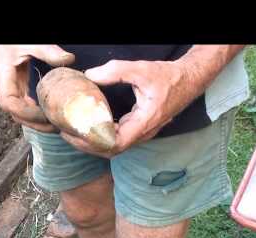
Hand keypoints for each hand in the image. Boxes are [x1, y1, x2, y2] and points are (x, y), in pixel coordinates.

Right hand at [0, 45, 74, 132]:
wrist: (0, 40)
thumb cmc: (11, 41)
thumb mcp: (30, 43)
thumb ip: (48, 51)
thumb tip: (69, 59)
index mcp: (1, 77)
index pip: (9, 104)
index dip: (26, 113)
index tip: (45, 115)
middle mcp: (1, 87)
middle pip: (15, 114)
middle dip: (34, 123)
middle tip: (55, 127)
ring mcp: (7, 90)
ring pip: (19, 113)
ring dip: (35, 122)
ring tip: (55, 125)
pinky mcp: (14, 89)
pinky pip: (23, 106)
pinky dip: (34, 113)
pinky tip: (48, 115)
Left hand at [61, 59, 193, 157]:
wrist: (189, 80)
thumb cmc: (168, 77)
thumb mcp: (141, 70)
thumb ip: (115, 71)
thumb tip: (89, 75)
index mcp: (144, 123)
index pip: (115, 144)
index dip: (93, 143)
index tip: (75, 134)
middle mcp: (142, 133)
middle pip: (110, 150)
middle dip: (87, 145)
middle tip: (66, 135)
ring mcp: (141, 133)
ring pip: (113, 147)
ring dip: (93, 143)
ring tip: (73, 133)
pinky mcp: (138, 129)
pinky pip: (117, 139)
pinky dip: (101, 137)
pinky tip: (88, 127)